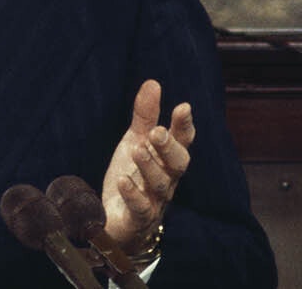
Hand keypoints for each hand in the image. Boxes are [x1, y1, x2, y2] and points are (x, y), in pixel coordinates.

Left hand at [100, 79, 194, 250]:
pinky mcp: (139, 218)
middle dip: (169, 147)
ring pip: (161, 184)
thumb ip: (145, 116)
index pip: (182, 141)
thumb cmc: (133, 176)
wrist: (117, 219)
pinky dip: (133, 195)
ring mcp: (155, 200)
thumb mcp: (135, 142)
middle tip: (157, 132)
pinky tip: (123, 181)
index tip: (183, 107)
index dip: (184, 126)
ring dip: (150, 166)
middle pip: (178, 164)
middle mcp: (167, 179)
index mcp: (167, 158)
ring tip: (137, 149)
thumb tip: (153, 82)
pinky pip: (141, 208)